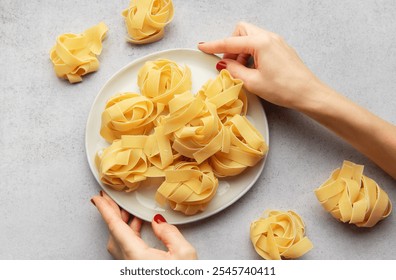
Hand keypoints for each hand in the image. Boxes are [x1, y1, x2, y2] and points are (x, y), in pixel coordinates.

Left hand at [91, 191, 196, 259]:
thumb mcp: (184, 255)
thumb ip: (170, 234)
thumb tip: (158, 222)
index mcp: (137, 256)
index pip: (116, 228)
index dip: (105, 211)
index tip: (97, 199)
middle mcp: (129, 263)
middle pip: (114, 233)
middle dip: (111, 214)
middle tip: (108, 199)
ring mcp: (130, 268)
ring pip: (118, 241)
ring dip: (121, 224)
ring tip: (126, 210)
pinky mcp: (134, 270)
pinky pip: (125, 248)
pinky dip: (128, 234)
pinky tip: (135, 227)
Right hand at [198, 21, 321, 109]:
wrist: (308, 93)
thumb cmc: (285, 89)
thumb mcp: (253, 82)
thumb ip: (234, 70)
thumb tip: (223, 64)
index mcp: (261, 43)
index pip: (231, 42)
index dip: (214, 46)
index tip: (203, 46)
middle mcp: (269, 37)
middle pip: (241, 31)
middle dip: (231, 45)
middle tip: (228, 63)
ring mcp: (276, 41)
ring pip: (250, 37)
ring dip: (241, 51)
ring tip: (241, 70)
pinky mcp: (281, 48)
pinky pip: (260, 44)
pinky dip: (251, 53)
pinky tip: (252, 69)